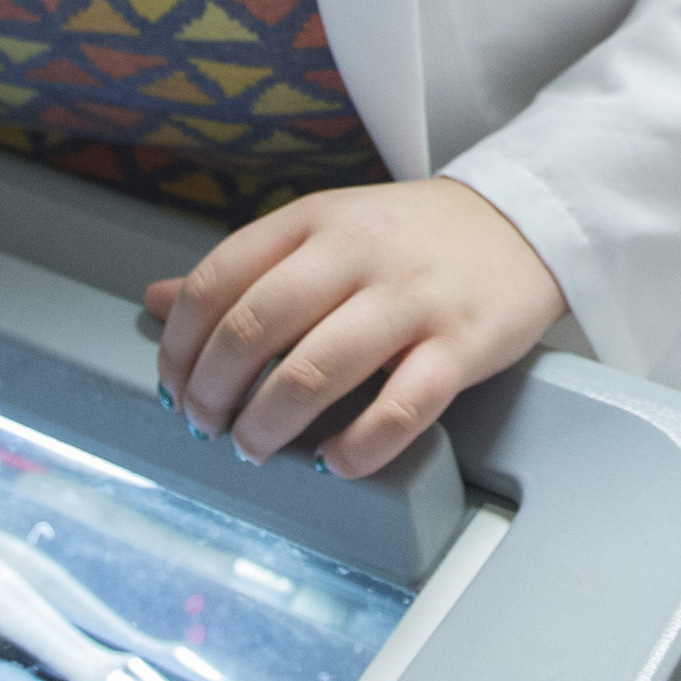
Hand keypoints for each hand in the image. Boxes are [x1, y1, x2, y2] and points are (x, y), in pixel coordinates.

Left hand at [147, 179, 565, 477]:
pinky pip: (399, 410)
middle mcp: (357, 253)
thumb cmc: (413, 236)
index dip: (180, 345)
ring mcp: (411, 300)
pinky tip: (335, 460)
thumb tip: (156, 301)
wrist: (524, 222)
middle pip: (253, 328)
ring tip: (256, 446)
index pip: (216, 280)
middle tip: (206, 425)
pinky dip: (356, 448)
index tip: (173, 385)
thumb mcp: (323, 229)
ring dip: (267, 425)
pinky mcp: (461, 346)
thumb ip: (245, 267)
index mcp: (314, 220)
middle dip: (212, 391)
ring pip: (314, 372)